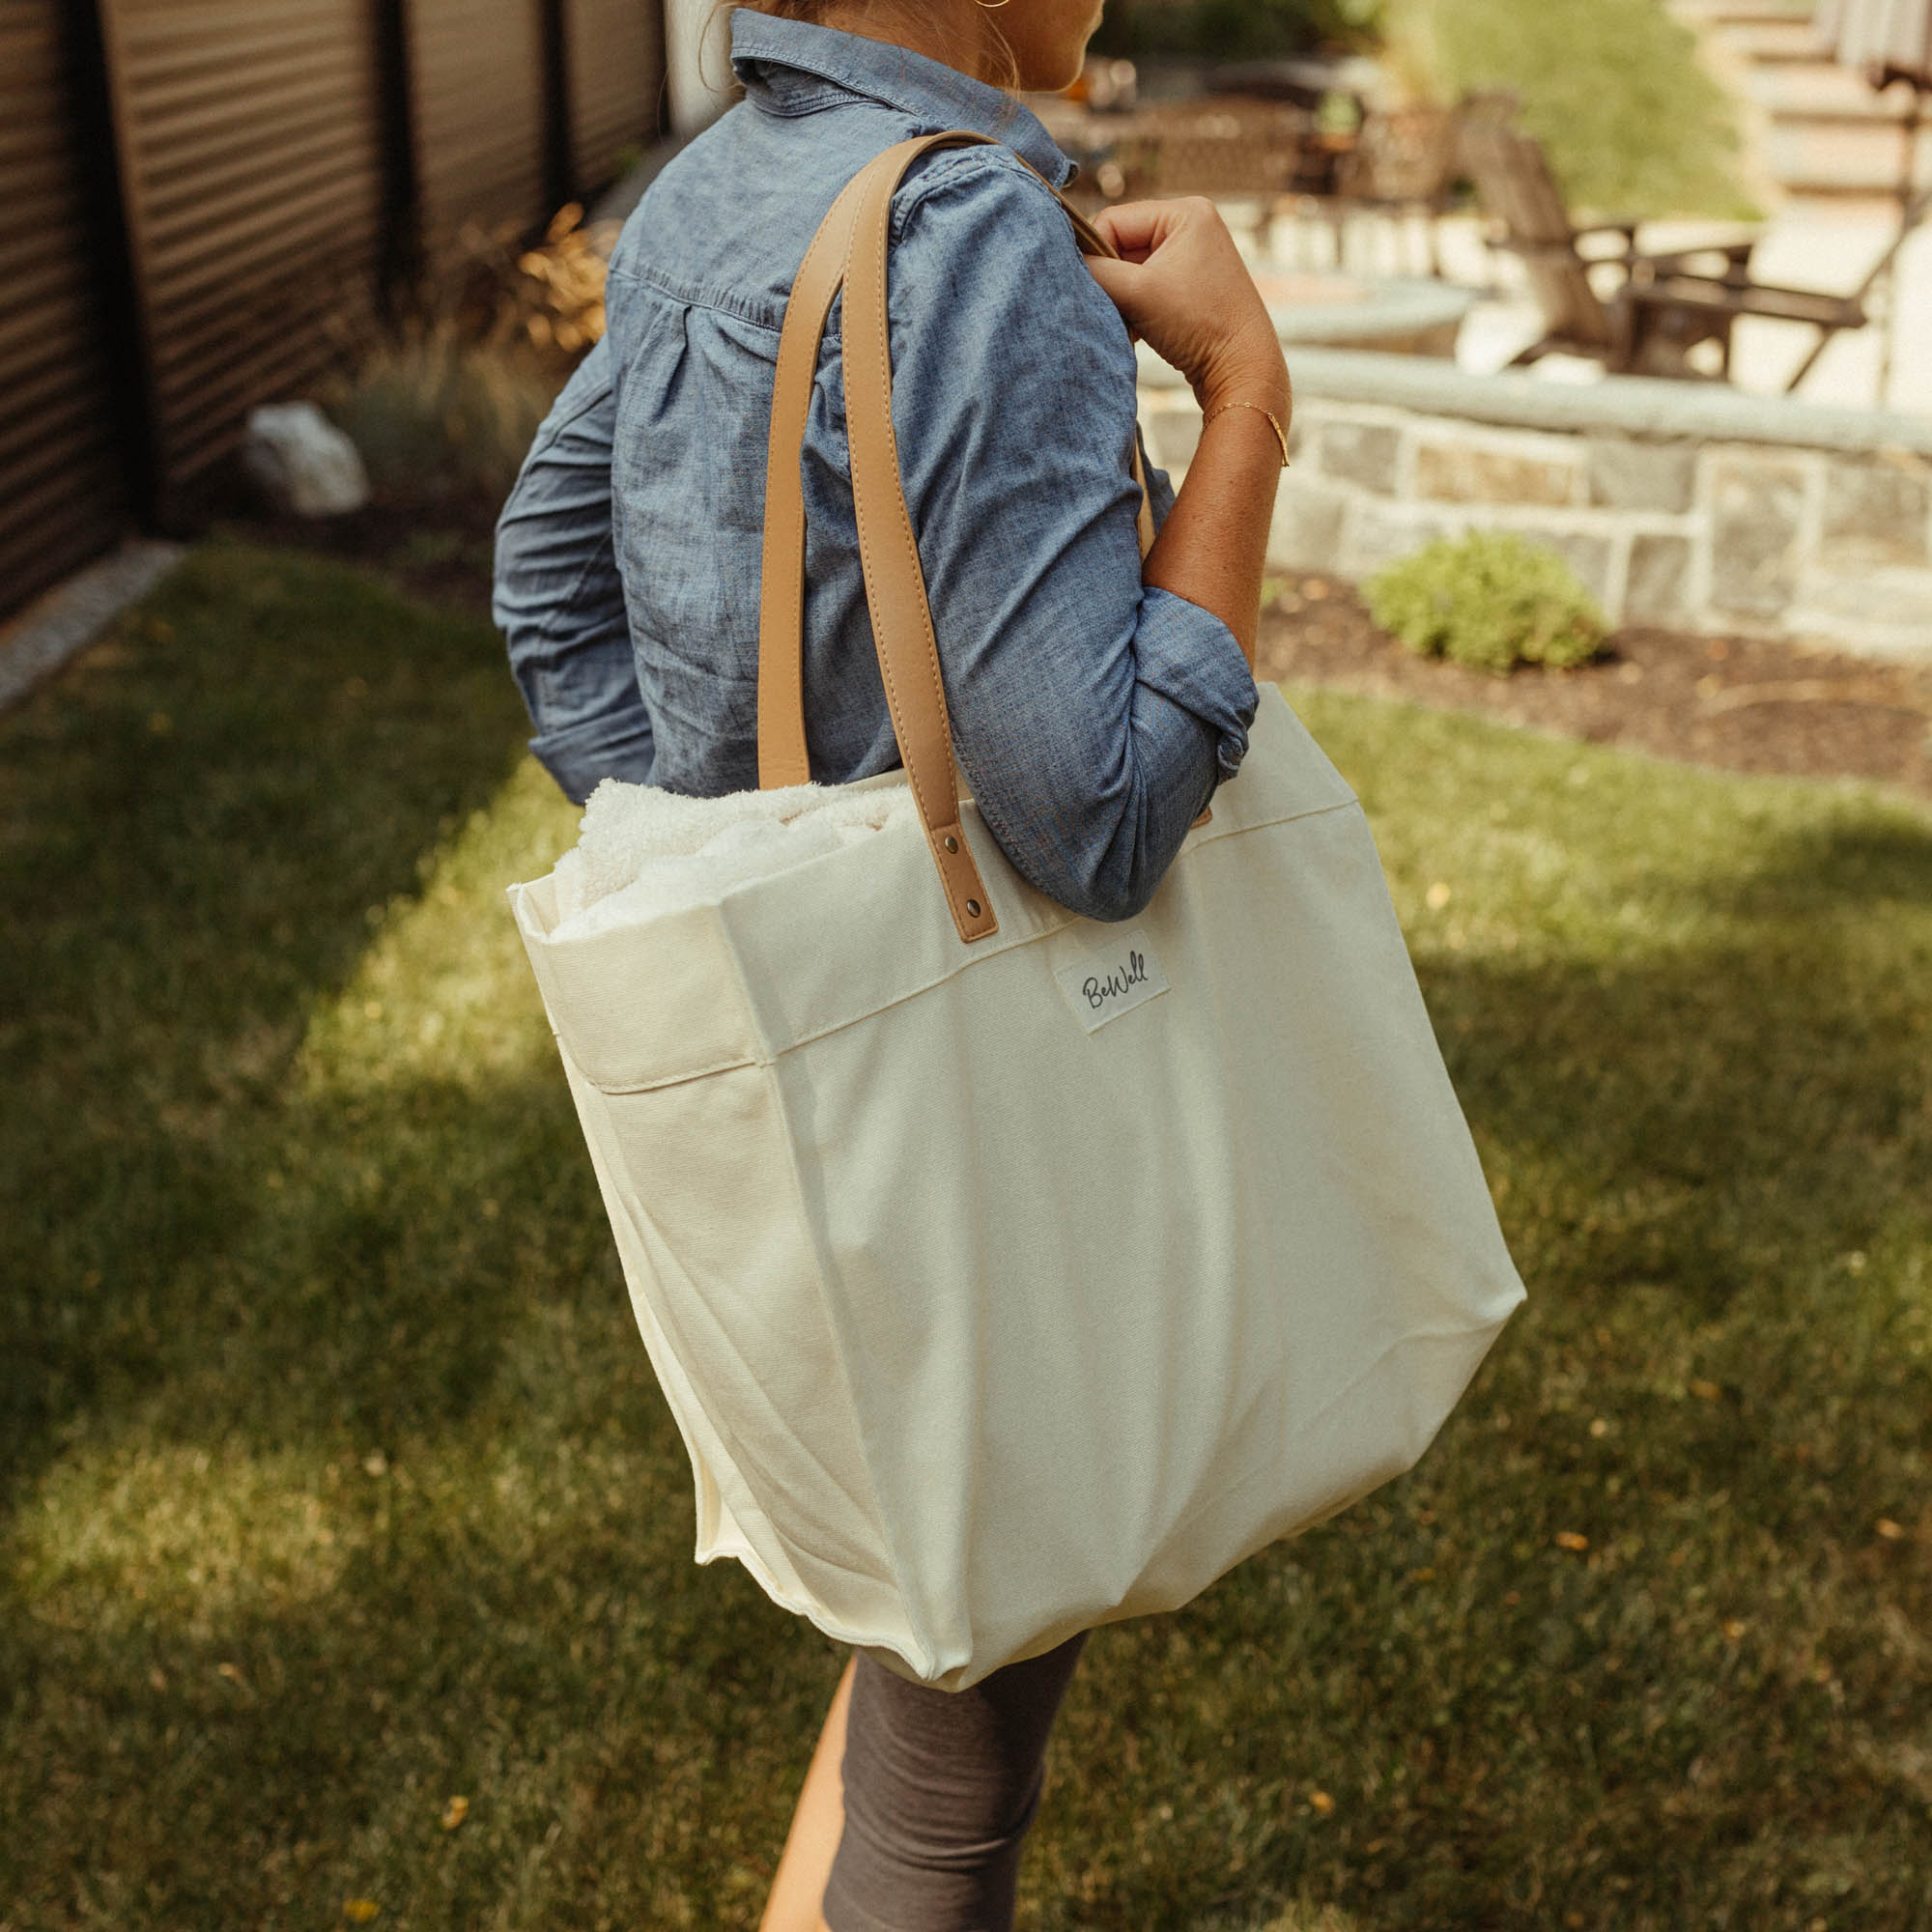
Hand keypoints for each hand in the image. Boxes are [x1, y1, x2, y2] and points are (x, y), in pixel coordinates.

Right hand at [1084, 198, 1288, 416]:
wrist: (1242, 369)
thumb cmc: (1198, 325)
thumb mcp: (1137, 293)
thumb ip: (1096, 272)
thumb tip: (1064, 264)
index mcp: (1186, 211)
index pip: (1114, 220)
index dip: (1096, 255)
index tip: (1095, 290)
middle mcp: (1193, 224)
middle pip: (1123, 244)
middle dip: (1112, 278)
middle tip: (1113, 309)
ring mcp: (1195, 255)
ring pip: (1133, 269)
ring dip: (1122, 296)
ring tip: (1130, 322)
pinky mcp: (1193, 284)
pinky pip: (1148, 286)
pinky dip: (1136, 307)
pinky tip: (1139, 330)